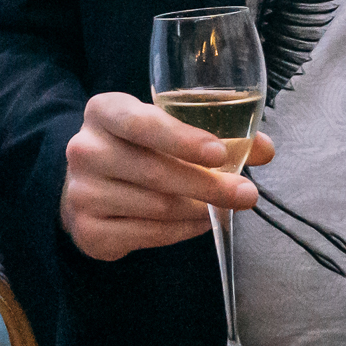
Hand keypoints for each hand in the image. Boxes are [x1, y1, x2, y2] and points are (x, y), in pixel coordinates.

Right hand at [59, 91, 273, 261]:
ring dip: (199, 210)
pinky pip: (148, 235)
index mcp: (104, 111)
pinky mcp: (88, 230)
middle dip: (208, 185)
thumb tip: (264, 149)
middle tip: (246, 194)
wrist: (90, 185)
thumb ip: (217, 133)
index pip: (142, 123)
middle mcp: (84, 149)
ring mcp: (81, 192)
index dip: (182, 139)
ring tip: (221, 208)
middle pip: (155, 172)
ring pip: (158, 207)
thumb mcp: (168, 129)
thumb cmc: (139, 149)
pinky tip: (197, 223)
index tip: (219, 153)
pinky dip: (182, 232)